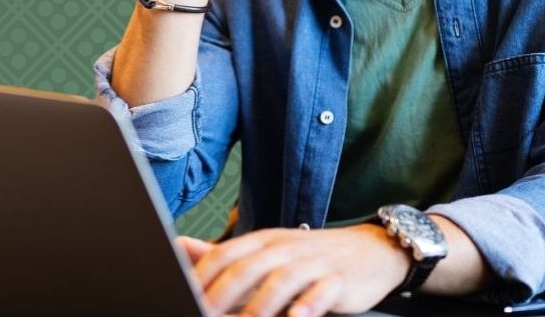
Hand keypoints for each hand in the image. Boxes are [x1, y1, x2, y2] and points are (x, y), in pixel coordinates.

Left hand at [178, 224, 411, 316]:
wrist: (371, 250)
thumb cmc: (309, 256)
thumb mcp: (266, 251)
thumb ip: (225, 255)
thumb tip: (180, 247)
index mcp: (262, 240)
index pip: (224, 255)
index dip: (201, 276)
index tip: (183, 295)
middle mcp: (283, 247)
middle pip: (246, 268)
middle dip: (222, 295)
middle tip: (204, 313)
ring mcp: (312, 262)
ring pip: (281, 281)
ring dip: (259, 306)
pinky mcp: (338, 279)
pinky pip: (320, 292)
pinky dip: (307, 306)